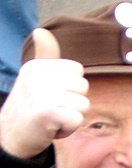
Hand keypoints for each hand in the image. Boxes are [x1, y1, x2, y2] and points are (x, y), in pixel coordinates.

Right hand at [0, 29, 88, 158]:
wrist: (11, 136)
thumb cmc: (30, 107)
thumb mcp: (36, 78)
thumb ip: (46, 57)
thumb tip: (41, 30)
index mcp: (37, 66)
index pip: (77, 71)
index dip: (70, 88)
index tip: (50, 96)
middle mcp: (37, 77)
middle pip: (83, 88)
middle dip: (74, 103)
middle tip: (51, 109)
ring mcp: (41, 94)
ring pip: (83, 105)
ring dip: (71, 117)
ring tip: (51, 118)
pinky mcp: (47, 112)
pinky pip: (78, 119)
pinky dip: (68, 129)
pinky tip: (52, 128)